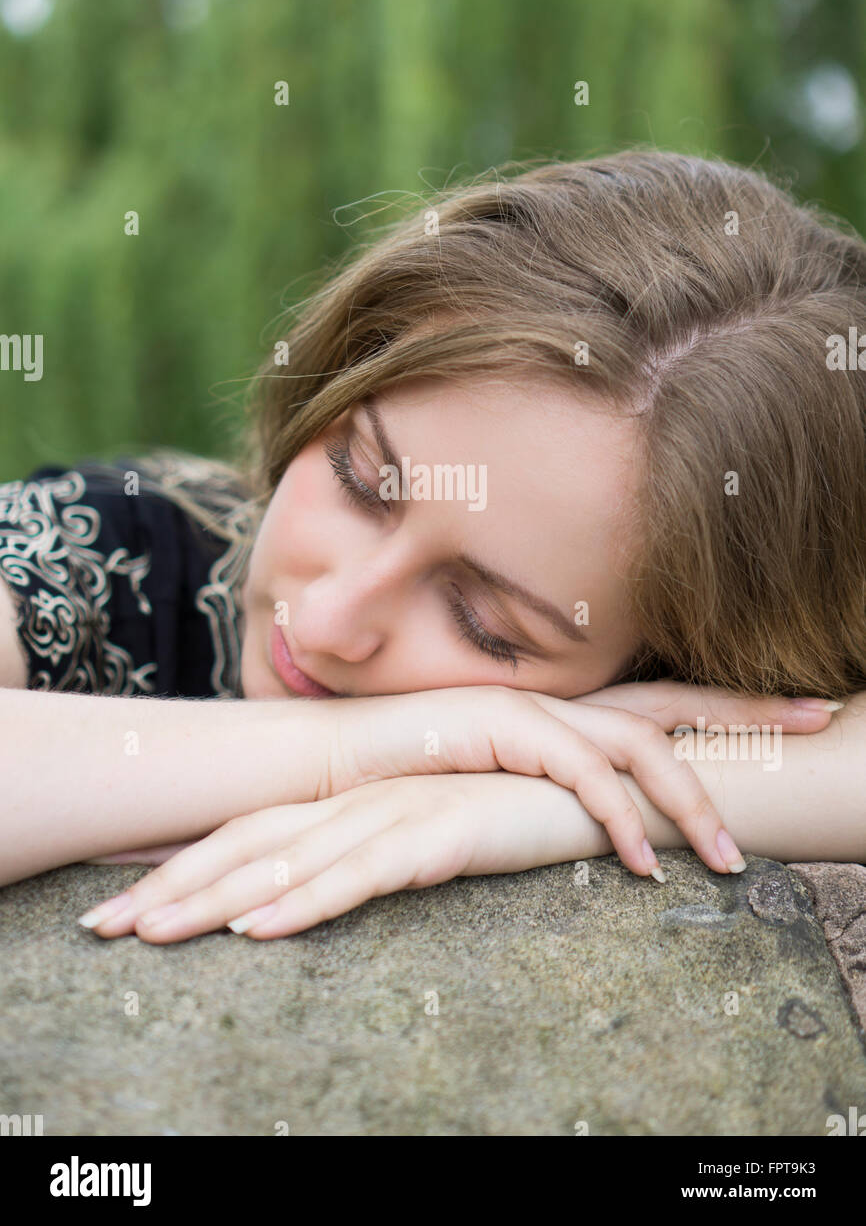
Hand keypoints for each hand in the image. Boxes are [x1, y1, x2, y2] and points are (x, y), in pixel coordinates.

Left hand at [77, 772, 603, 942]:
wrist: (598, 778)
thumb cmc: (514, 805)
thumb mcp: (431, 833)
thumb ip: (375, 849)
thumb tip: (320, 885)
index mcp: (351, 801)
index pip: (251, 834)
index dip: (184, 868)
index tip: (125, 904)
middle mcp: (361, 802)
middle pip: (247, 845)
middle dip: (171, 887)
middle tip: (100, 927)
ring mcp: (396, 813)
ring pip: (288, 863)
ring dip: (213, 900)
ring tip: (150, 935)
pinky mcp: (440, 832)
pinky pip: (359, 874)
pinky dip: (304, 902)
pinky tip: (260, 927)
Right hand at [314, 682, 838, 877]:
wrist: (328, 764)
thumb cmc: (409, 777)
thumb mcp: (498, 781)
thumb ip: (551, 785)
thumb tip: (608, 816)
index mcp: (566, 707)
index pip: (664, 699)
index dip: (734, 703)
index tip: (800, 707)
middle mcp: (559, 698)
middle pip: (674, 700)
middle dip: (751, 713)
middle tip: (823, 716)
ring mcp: (532, 708)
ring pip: (639, 744)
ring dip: (691, 802)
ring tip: (732, 860)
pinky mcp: (499, 729)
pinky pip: (578, 774)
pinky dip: (616, 816)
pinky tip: (641, 862)